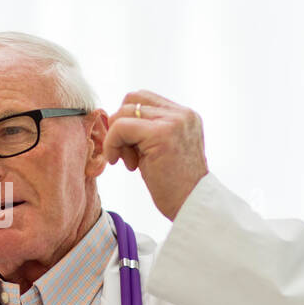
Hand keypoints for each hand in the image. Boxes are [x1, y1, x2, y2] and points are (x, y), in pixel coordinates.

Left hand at [102, 91, 208, 219]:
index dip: (128, 118)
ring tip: (128, 161)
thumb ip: (146, 130)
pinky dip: (112, 143)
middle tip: (125, 154)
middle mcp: (182, 114)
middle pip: (132, 99)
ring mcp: (173, 121)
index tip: (128, 145)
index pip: (144, 98)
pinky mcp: (161, 134)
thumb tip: (114, 119)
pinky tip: (118, 162)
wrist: (191, 205)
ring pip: (125, 112)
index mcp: (184, 115)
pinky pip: (121, 127)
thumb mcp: (162, 149)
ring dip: (117, 137)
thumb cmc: (174, 185)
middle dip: (120, 125)